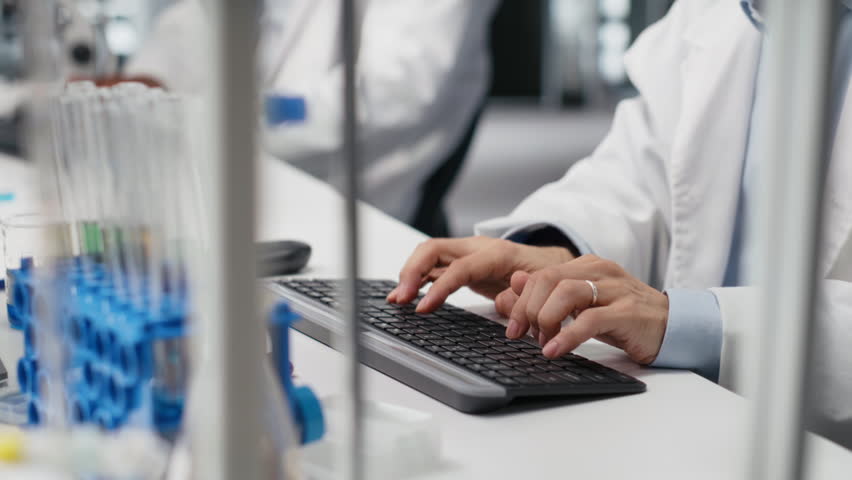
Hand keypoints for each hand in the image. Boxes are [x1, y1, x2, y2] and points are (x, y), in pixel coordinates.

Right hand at [386, 236, 573, 312]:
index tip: (422, 308)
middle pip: (434, 249)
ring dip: (409, 275)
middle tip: (401, 298)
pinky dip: (417, 279)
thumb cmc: (546, 276)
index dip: (438, 287)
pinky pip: (433, 267)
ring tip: (396, 299)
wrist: (551, 264)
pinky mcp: (461, 264)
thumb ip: (521, 297)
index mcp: (497, 253)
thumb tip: (503, 303)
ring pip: (428, 256)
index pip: (459, 268)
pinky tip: (405, 295)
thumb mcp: (540, 289)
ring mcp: (466, 254)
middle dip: (412, 271)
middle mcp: (476, 248)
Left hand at [505, 255, 668, 364]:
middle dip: (528, 309)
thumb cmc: (623, 317)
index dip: (521, 301)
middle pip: (549, 280)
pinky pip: (590, 320)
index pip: (542, 275)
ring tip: (543, 342)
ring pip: (566, 293)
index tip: (513, 327)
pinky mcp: (627, 312)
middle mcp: (600, 272)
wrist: (672, 326)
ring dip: (546, 319)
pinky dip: (567, 336)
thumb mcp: (582, 305)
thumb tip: (514, 282)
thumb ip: (548, 294)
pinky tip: (554, 350)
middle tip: (524, 335)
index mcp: (587, 266)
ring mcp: (615, 290)